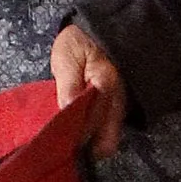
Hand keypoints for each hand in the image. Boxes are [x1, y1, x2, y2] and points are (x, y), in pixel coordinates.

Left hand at [51, 21, 127, 158]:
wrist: (98, 30)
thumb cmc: (79, 43)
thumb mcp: (67, 59)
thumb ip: (68, 86)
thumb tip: (67, 113)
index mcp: (106, 87)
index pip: (93, 125)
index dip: (77, 141)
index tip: (59, 147)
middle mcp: (119, 101)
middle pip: (107, 140)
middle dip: (87, 149)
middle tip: (65, 151)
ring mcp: (121, 106)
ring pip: (109, 137)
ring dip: (90, 142)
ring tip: (68, 141)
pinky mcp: (118, 107)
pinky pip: (108, 129)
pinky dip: (94, 134)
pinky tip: (78, 130)